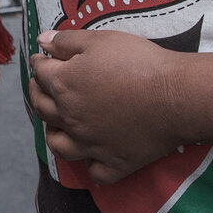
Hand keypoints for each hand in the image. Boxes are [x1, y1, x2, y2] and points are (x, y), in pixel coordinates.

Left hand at [27, 30, 183, 183]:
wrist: (175, 96)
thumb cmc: (137, 62)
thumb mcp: (98, 40)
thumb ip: (65, 41)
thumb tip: (42, 41)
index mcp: (63, 86)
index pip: (40, 73)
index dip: (39, 63)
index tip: (41, 59)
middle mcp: (71, 118)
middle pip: (42, 108)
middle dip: (37, 93)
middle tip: (41, 86)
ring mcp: (91, 145)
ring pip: (59, 146)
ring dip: (53, 134)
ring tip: (58, 124)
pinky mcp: (115, 163)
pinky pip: (96, 173)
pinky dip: (91, 166)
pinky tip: (93, 157)